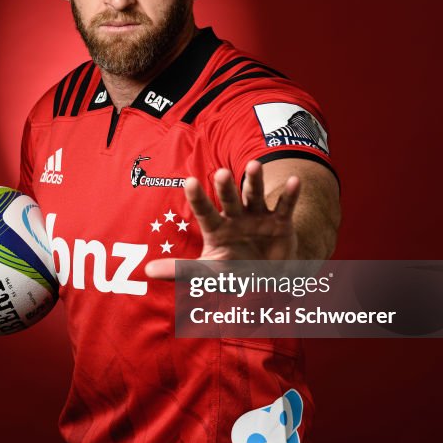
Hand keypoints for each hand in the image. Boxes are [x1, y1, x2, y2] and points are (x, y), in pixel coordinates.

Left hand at [144, 161, 299, 279]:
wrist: (269, 277)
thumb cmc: (233, 271)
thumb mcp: (209, 273)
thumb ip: (181, 270)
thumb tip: (147, 270)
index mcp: (216, 228)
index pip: (204, 212)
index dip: (198, 198)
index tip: (189, 181)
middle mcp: (235, 218)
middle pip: (228, 199)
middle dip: (225, 187)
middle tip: (222, 172)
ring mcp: (258, 217)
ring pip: (254, 196)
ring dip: (254, 181)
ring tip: (254, 165)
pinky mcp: (280, 223)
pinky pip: (285, 207)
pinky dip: (289, 195)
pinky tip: (295, 181)